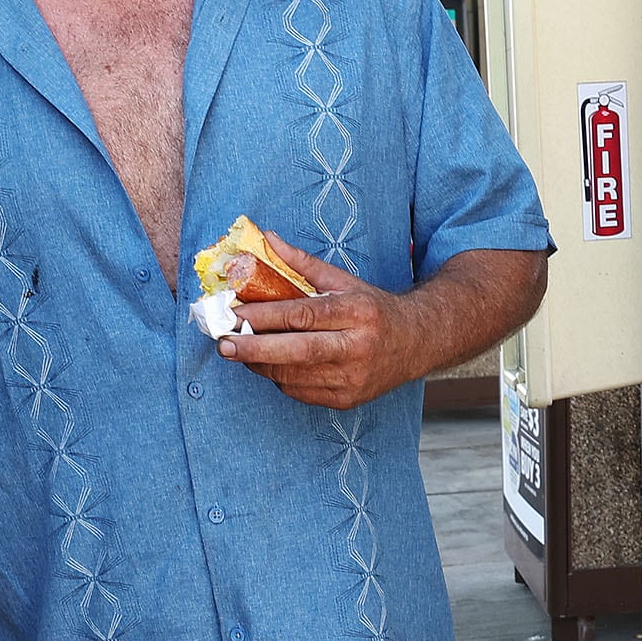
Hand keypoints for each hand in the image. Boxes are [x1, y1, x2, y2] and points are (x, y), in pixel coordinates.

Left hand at [216, 228, 430, 409]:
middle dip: (255, 348)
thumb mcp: (344, 281)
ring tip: (241, 349)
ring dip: (261, 363)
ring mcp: (353, 378)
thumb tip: (267, 240)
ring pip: (294, 376)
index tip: (235, 314)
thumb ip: (303, 264)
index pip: (303, 315)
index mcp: (358, 312)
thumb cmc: (374, 309)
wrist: (417, 343)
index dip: (266, 315)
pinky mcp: (347, 400)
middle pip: (297, 351)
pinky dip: (280, 378)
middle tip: (224, 343)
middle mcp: (357, 348)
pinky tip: (272, 363)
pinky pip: (300, 392)